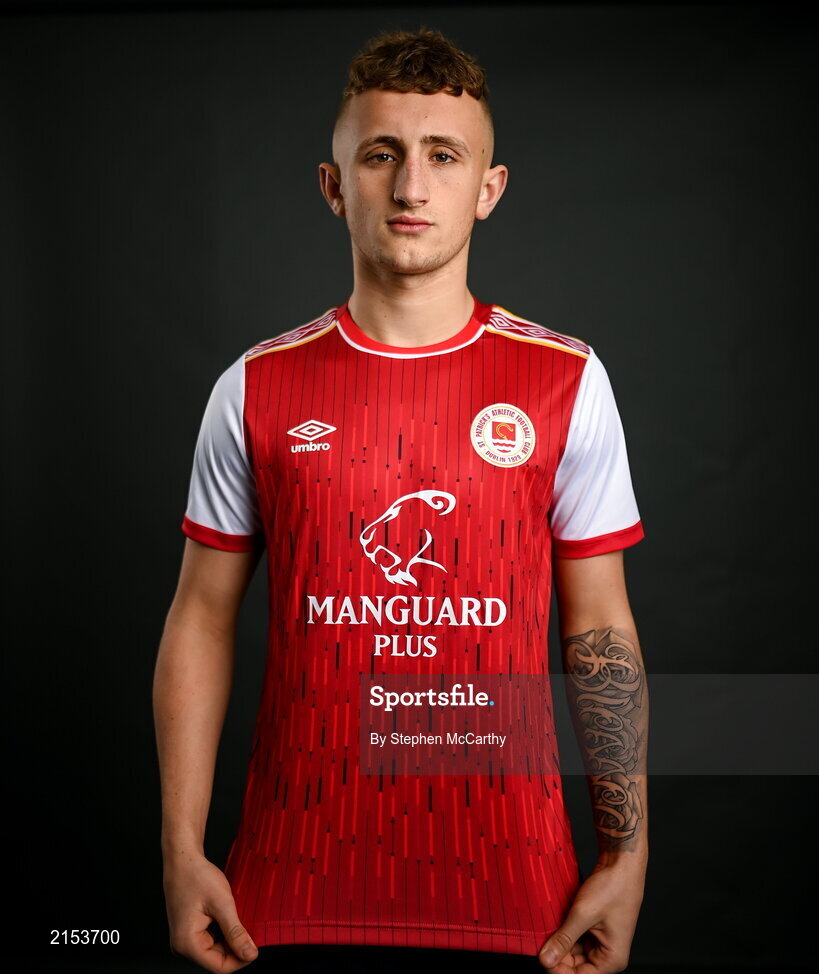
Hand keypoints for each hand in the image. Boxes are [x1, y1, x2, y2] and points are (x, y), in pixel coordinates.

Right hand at [163, 850, 258, 971]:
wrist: (182, 859)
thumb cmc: (197, 877)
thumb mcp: (222, 903)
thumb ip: (235, 932)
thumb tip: (250, 954)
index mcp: (187, 944)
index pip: (219, 967)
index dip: (241, 960)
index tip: (257, 947)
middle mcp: (182, 946)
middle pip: (218, 959)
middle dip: (237, 947)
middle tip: (251, 926)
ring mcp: (185, 939)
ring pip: (216, 950)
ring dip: (231, 938)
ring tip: (238, 917)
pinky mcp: (189, 931)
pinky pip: (211, 940)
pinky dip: (224, 932)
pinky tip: (229, 917)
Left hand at [537, 858, 645, 972]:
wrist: (622, 862)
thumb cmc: (612, 887)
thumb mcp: (583, 914)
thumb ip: (564, 939)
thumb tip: (545, 960)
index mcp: (611, 959)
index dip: (557, 968)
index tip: (540, 955)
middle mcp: (607, 954)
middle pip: (575, 966)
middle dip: (557, 955)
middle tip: (539, 940)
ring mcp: (601, 941)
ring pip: (573, 952)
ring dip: (559, 942)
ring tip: (545, 929)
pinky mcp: (594, 928)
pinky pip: (575, 938)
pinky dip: (563, 932)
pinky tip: (554, 922)